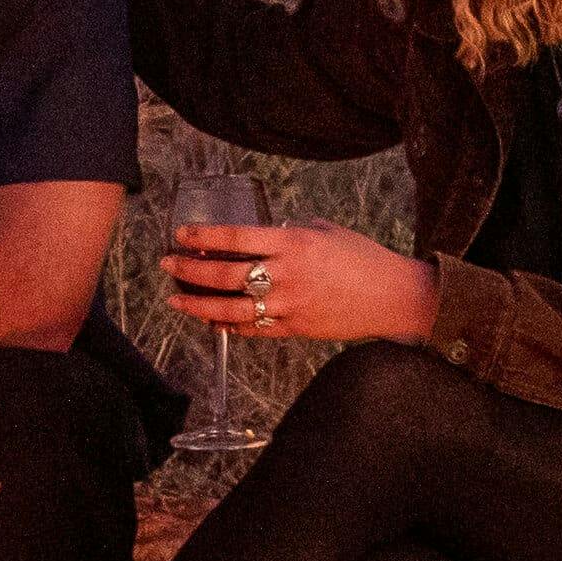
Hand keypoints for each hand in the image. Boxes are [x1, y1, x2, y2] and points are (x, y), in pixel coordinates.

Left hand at [165, 220, 437, 349]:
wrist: (393, 296)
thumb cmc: (363, 258)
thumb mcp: (325, 231)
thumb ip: (291, 232)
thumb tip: (262, 237)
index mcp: (293, 244)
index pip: (236, 237)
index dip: (203, 236)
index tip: (181, 234)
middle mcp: (286, 275)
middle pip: (224, 274)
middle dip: (189, 270)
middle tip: (168, 265)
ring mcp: (289, 306)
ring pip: (231, 309)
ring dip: (198, 306)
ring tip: (177, 301)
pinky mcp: (295, 329)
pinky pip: (253, 329)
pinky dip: (229, 326)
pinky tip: (212, 321)